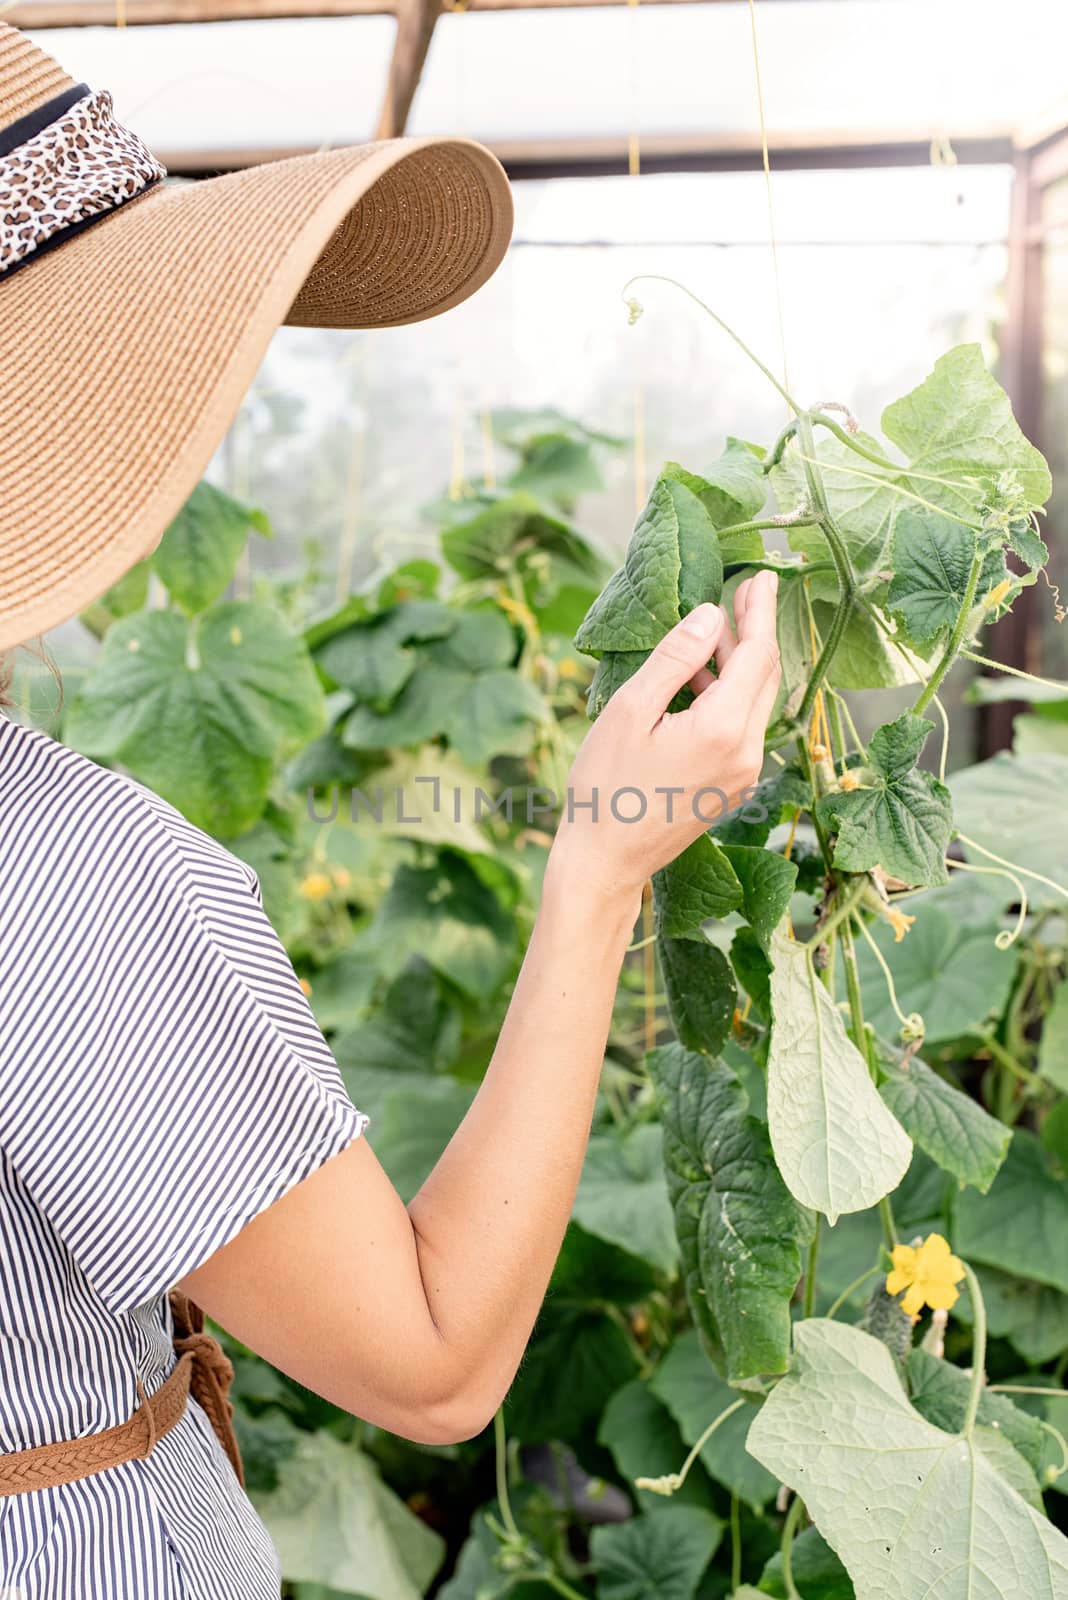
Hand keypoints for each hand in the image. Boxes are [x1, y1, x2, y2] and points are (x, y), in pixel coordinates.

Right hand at [549, 570, 781, 907]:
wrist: (605, 862)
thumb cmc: (605, 787)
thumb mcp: (631, 710)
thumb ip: (675, 659)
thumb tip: (711, 614)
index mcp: (723, 730)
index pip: (757, 656)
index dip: (760, 612)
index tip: (760, 577)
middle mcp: (746, 753)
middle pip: (766, 677)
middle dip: (755, 632)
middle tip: (743, 591)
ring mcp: (744, 774)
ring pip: (756, 702)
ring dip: (739, 664)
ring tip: (710, 631)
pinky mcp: (733, 786)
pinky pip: (743, 727)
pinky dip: (729, 695)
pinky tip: (699, 679)